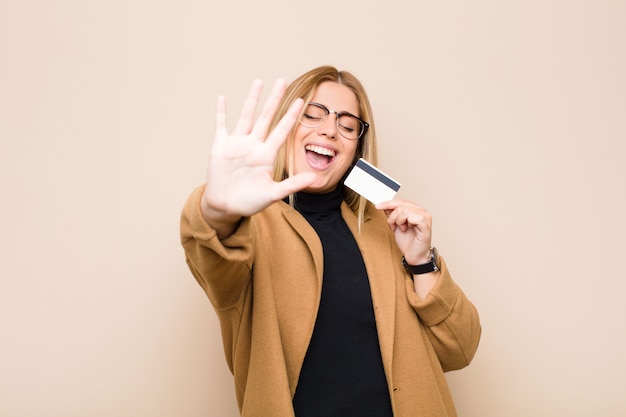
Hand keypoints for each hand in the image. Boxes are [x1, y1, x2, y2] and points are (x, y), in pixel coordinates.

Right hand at [202, 79, 315, 235]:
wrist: (226, 207)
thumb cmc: (249, 201)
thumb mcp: (273, 194)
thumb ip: (292, 185)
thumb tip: (314, 179)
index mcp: (267, 155)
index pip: (282, 130)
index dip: (291, 116)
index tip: (302, 101)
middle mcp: (254, 145)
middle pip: (266, 117)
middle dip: (274, 100)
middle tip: (282, 80)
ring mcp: (237, 144)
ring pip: (246, 116)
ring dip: (252, 99)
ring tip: (259, 82)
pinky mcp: (221, 147)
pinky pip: (221, 126)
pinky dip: (221, 112)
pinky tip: (222, 98)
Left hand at [376, 199, 432, 264]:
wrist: (414, 256)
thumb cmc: (408, 242)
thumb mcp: (396, 225)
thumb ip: (392, 214)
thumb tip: (385, 206)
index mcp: (416, 210)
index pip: (401, 201)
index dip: (388, 203)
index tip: (378, 206)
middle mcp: (421, 211)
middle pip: (401, 204)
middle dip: (392, 215)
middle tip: (392, 225)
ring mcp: (425, 216)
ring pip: (403, 210)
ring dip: (397, 220)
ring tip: (400, 228)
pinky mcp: (425, 224)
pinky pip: (411, 216)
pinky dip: (404, 222)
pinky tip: (405, 228)